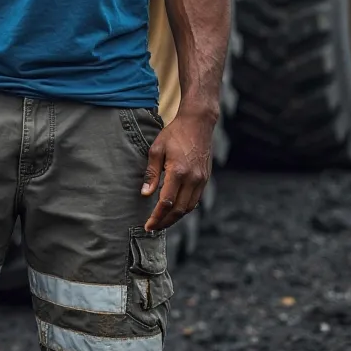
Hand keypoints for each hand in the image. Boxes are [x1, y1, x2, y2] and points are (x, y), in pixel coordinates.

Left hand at [140, 108, 215, 231]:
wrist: (198, 123)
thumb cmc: (174, 133)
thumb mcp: (157, 149)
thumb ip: (151, 173)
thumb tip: (145, 194)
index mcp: (178, 172)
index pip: (166, 202)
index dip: (156, 217)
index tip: (147, 226)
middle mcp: (192, 179)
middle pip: (179, 210)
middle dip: (165, 222)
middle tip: (153, 228)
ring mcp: (201, 180)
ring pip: (189, 208)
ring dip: (175, 217)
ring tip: (162, 221)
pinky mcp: (205, 178)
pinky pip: (195, 200)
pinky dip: (185, 208)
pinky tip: (175, 209)